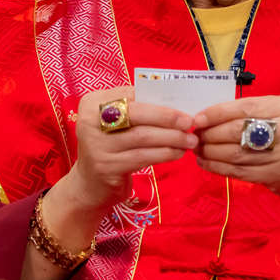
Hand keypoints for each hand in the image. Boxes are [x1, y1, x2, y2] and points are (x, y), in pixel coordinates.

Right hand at [65, 86, 195, 213]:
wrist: (89, 185)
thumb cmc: (111, 146)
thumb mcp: (116, 124)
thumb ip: (137, 110)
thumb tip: (176, 104)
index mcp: (93, 102)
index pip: (131, 94)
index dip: (159, 99)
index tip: (183, 105)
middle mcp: (90, 120)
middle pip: (137, 114)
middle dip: (168, 117)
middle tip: (190, 122)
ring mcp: (96, 145)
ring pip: (143, 137)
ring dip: (172, 138)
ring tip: (190, 140)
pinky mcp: (106, 166)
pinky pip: (143, 157)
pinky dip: (165, 154)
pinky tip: (178, 153)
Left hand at [192, 95, 279, 219]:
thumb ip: (258, 110)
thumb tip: (215, 114)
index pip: (245, 109)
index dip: (217, 113)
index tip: (198, 118)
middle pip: (237, 131)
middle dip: (210, 133)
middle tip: (194, 134)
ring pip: (235, 153)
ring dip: (210, 151)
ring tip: (196, 148)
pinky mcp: (274, 177)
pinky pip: (238, 172)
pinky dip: (218, 167)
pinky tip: (206, 162)